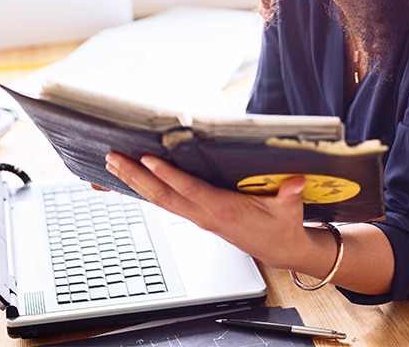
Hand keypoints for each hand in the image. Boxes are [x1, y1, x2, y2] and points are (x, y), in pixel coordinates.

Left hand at [105, 152, 323, 266]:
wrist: (280, 249)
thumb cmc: (282, 226)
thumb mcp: (290, 210)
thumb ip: (290, 194)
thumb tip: (295, 181)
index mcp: (222, 210)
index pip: (189, 190)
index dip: (168, 175)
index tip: (148, 159)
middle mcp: (204, 215)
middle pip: (162, 196)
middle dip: (136, 176)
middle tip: (114, 158)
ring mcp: (197, 217)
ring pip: (159, 200)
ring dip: (134, 182)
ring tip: (113, 164)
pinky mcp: (197, 216)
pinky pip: (166, 202)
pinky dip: (147, 189)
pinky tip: (133, 178)